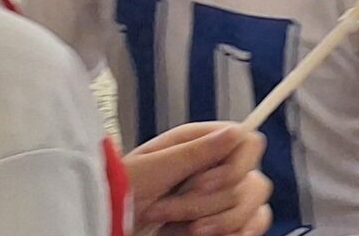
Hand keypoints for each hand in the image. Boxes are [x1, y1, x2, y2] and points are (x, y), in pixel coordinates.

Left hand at [126, 123, 269, 234]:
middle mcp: (219, 169)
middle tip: (167, 212)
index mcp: (204, 145)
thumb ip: (195, 152)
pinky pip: (251, 227)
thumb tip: (235, 132)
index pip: (250, 144)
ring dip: (218, 224)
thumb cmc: (119, 193)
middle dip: (209, 204)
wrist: (105, 224)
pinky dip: (234, 234)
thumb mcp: (151, 169)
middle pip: (253, 182)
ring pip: (253, 208)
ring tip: (179, 231)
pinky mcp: (223, 224)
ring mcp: (222, 198)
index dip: (234, 167)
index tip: (201, 185)